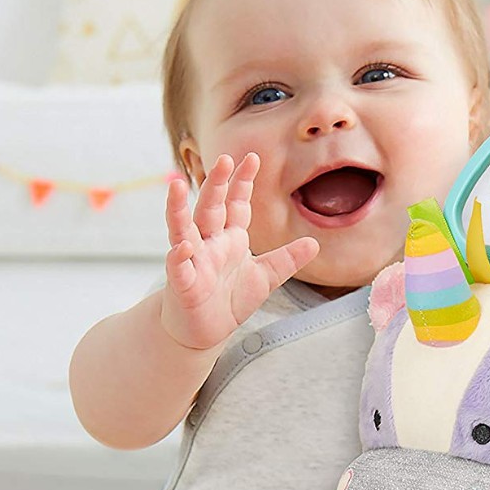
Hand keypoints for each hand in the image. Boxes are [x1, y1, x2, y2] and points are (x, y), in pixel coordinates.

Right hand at [161, 152, 318, 351]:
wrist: (204, 331)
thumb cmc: (229, 300)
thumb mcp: (266, 277)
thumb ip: (287, 259)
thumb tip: (314, 243)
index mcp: (230, 239)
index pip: (236, 204)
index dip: (243, 182)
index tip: (252, 158)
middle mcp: (209, 244)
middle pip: (211, 208)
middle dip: (217, 185)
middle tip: (224, 159)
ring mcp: (193, 262)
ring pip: (183, 230)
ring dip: (178, 209)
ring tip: (175, 186)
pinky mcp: (183, 285)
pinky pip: (179, 268)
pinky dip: (179, 257)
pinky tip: (183, 246)